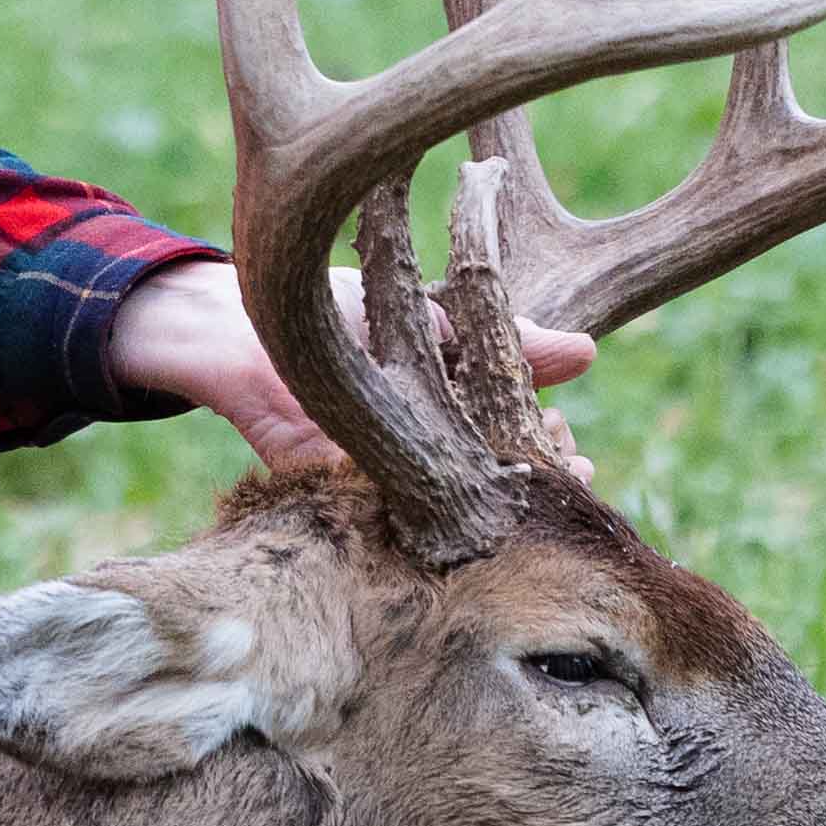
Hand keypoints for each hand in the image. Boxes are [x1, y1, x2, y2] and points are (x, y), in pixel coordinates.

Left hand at [109, 259, 593, 471]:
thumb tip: (584, 349)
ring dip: (492, 508)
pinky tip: (452, 505)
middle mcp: (419, 454)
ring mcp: (376, 477)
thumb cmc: (337, 313)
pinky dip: (420, 509)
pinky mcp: (331, 492)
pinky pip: (382, 512)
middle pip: (489, 484)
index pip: (511, 443)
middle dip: (534, 485)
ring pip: (447, 505)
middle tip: (572, 476)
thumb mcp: (433, 317)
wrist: (241, 320)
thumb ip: (502, 339)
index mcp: (446, 416)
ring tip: (529, 498)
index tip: (577, 449)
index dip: (547, 450)